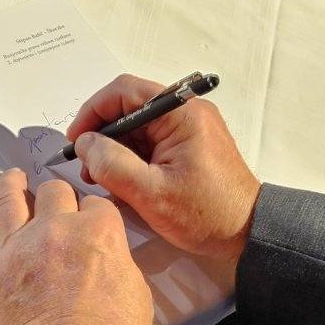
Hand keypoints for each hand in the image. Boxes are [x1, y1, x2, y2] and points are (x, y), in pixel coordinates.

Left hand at [0, 168, 152, 324]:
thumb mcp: (136, 295)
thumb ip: (118, 268)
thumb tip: (107, 267)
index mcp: (98, 231)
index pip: (96, 204)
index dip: (93, 211)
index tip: (91, 217)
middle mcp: (56, 229)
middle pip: (54, 193)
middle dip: (56, 194)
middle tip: (55, 199)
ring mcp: (18, 249)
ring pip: (8, 200)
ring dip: (8, 186)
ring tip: (10, 180)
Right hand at [66, 74, 261, 280]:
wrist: (248, 233)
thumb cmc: (206, 214)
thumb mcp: (151, 193)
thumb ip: (112, 164)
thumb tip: (85, 143)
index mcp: (181, 113)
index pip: (125, 91)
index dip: (93, 112)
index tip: (76, 140)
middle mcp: (186, 112)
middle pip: (129, 108)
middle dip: (102, 135)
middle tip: (87, 168)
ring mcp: (188, 129)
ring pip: (136, 128)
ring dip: (114, 150)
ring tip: (101, 180)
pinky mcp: (188, 147)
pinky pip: (150, 143)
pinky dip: (130, 158)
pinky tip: (120, 183)